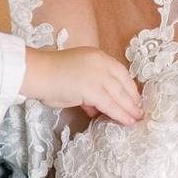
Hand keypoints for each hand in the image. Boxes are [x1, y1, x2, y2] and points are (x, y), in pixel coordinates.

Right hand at [23, 47, 142, 125]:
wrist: (38, 73)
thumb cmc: (51, 75)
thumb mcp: (75, 78)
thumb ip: (88, 91)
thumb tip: (95, 108)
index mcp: (97, 56)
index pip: (120, 71)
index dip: (129, 86)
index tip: (134, 98)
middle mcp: (100, 63)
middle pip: (123, 83)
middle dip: (133, 98)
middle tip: (139, 111)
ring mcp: (97, 75)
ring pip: (119, 94)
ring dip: (130, 108)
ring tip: (136, 119)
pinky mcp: (92, 89)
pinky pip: (110, 105)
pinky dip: (120, 114)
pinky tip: (127, 121)